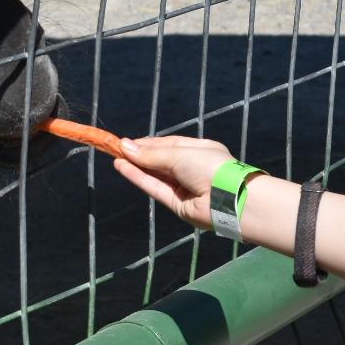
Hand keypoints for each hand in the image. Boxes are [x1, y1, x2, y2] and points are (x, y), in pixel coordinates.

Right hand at [113, 136, 235, 229]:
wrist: (229, 199)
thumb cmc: (209, 167)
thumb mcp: (180, 154)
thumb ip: (152, 155)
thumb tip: (125, 146)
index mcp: (199, 150)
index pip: (169, 144)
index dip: (147, 143)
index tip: (127, 142)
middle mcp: (191, 167)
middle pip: (160, 159)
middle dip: (139, 154)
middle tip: (116, 148)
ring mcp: (183, 186)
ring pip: (155, 174)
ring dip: (135, 165)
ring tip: (115, 156)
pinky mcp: (176, 203)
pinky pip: (154, 187)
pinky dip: (138, 178)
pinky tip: (122, 167)